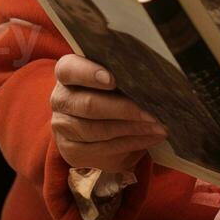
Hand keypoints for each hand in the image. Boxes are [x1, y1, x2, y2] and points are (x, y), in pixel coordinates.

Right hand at [50, 54, 167, 172]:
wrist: (100, 122)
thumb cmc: (114, 91)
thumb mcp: (116, 77)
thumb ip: (123, 74)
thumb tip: (151, 78)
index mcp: (67, 73)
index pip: (70, 69)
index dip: (89, 73)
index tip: (113, 80)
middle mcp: (61, 99)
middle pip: (89, 105)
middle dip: (124, 109)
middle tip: (152, 112)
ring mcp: (63, 127)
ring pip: (97, 130)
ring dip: (132, 129)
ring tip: (158, 127)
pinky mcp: (72, 150)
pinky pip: (103, 149)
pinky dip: (131, 143)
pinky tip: (151, 138)